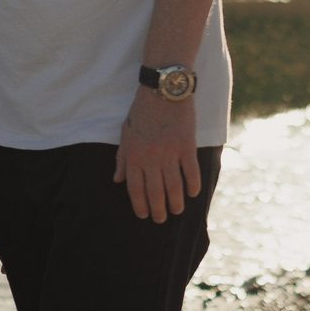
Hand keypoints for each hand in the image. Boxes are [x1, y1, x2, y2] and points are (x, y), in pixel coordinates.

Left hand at [113, 85, 201, 222]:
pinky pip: (191, 172)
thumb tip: (117, 180)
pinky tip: (192, 193)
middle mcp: (150, 158)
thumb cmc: (142, 112)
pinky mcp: (187, 146)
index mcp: (133, 156)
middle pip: (155, 192)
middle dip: (158, 210)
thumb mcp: (125, 135)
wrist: (163, 90)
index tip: (144, 215)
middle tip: (161, 219)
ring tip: (177, 211)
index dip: (140, 205)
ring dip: (175, 203)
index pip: (135, 189)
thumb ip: (122, 159)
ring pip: (174, 187)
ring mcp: (170, 153)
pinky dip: (192, 186)